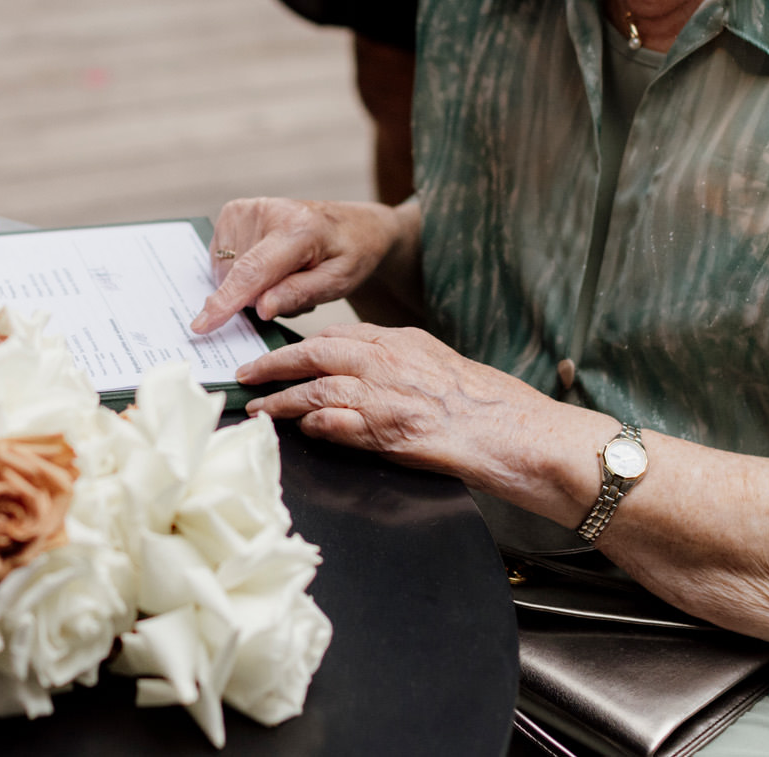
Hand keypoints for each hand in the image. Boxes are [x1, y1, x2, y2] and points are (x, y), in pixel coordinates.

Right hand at [189, 197, 403, 333]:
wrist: (354, 225)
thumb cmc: (350, 254)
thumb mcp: (338, 282)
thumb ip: (299, 294)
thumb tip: (261, 308)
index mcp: (298, 229)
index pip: (252, 271)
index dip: (226, 301)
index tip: (202, 325)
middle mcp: (267, 211)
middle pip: (237, 277)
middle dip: (258, 297)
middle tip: (294, 289)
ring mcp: (246, 209)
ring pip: (226, 271)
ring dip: (251, 286)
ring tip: (285, 274)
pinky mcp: (234, 211)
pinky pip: (222, 260)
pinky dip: (242, 272)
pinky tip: (269, 265)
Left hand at [240, 323, 595, 511]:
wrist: (524, 433)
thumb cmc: (491, 406)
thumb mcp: (439, 367)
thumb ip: (399, 364)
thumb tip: (360, 375)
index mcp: (402, 341)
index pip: (338, 335)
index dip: (301, 345)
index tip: (277, 352)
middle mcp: (391, 361)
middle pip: (316, 352)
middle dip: (275, 362)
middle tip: (245, 371)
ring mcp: (390, 396)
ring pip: (318, 387)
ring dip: (281, 398)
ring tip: (256, 408)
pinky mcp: (394, 432)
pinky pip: (342, 424)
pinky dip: (315, 424)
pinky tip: (297, 429)